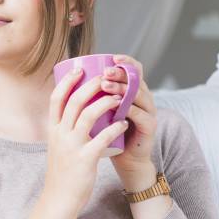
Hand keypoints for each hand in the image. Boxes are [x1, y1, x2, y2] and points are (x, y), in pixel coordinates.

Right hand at [43, 65, 131, 211]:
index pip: (56, 99)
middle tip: (105, 76)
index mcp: (53, 130)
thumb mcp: (58, 146)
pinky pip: (102, 138)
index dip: (67, 81)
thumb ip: (65, 129)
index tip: (79, 68)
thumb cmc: (63, 171)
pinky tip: (124, 123)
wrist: (60, 199)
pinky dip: (114, 128)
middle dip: (90, 85)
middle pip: (73, 101)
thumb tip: (78, 111)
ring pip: (87, 115)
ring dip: (105, 102)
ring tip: (119, 96)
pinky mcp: (85, 159)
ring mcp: (72, 146)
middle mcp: (60, 135)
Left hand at [102, 54, 158, 183]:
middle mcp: (143, 99)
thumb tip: (68, 78)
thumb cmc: (107, 136)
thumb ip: (93, 97)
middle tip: (105, 72)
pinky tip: (120, 106)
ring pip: (139, 94)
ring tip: (106, 86)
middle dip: (120, 73)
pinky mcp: (150, 127)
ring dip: (122, 89)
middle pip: (136, 78)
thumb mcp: (99, 113)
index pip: (133, 70)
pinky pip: (141, 115)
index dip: (125, 61)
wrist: (125, 161)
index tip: (111, 57)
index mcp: (131, 92)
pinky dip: (130, 109)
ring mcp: (148, 111)